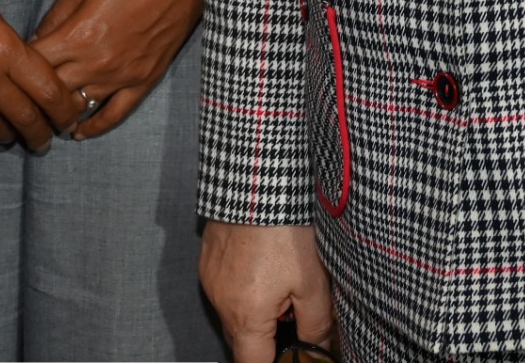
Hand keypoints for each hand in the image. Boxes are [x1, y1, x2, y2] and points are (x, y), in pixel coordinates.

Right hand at [0, 0, 81, 149]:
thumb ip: (14, 53)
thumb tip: (31, 82)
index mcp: (5, 50)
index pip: (48, 92)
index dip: (64, 111)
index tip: (69, 117)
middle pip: (25, 119)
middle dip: (42, 134)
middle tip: (47, 140)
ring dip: (9, 136)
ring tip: (16, 137)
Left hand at [28, 0, 202, 139]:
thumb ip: (54, 18)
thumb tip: (35, 43)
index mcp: (76, 36)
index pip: (34, 65)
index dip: (19, 67)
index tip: (13, 68)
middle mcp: (95, 63)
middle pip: (52, 92)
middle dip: (33, 95)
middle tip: (23, 97)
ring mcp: (120, 77)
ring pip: (79, 108)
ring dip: (59, 112)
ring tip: (45, 114)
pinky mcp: (142, 82)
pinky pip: (115, 115)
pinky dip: (95, 127)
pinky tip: (78, 132)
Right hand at [201, 221, 334, 362]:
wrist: (258, 179)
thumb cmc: (286, 229)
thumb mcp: (313, 282)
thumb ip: (316, 326)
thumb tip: (317, 350)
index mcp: (245, 316)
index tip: (291, 355)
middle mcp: (220, 302)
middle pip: (242, 340)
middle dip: (268, 336)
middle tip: (294, 313)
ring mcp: (210, 280)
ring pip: (233, 312)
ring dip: (255, 309)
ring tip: (281, 280)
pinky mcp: (207, 259)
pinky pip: (224, 287)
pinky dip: (243, 286)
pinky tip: (264, 263)